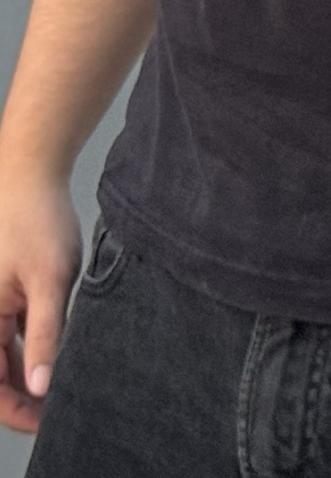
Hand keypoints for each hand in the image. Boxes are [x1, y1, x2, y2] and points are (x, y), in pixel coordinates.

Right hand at [0, 169, 80, 433]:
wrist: (31, 172)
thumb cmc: (37, 219)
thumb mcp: (51, 280)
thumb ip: (44, 334)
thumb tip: (40, 387)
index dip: (17, 411)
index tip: (48, 422)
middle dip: (24, 397)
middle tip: (60, 409)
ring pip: (3, 357)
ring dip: (26, 375)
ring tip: (61, 387)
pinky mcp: (4, 295)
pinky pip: (10, 334)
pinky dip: (28, 349)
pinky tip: (55, 356)